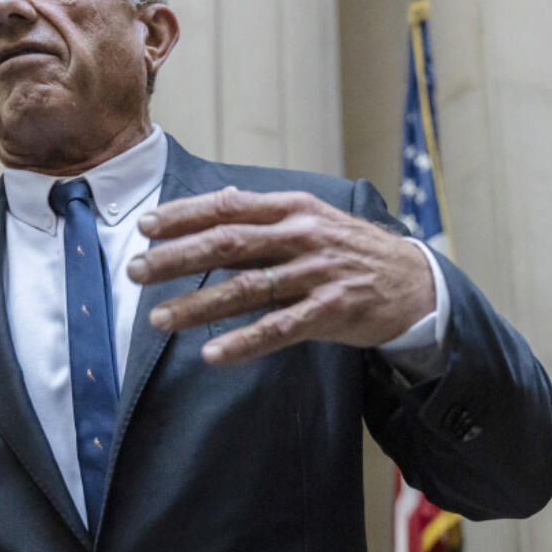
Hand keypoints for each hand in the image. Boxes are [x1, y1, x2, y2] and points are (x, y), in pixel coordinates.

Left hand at [125, 186, 434, 364]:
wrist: (416, 282)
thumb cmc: (354, 250)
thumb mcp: (314, 218)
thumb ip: (267, 214)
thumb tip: (223, 198)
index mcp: (293, 208)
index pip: (228, 206)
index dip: (183, 215)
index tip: (144, 226)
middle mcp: (303, 236)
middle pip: (228, 243)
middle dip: (176, 257)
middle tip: (135, 271)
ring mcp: (318, 273)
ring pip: (247, 289)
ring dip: (198, 305)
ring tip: (158, 320)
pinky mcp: (332, 311)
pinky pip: (280, 328)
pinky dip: (244, 342)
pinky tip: (213, 354)